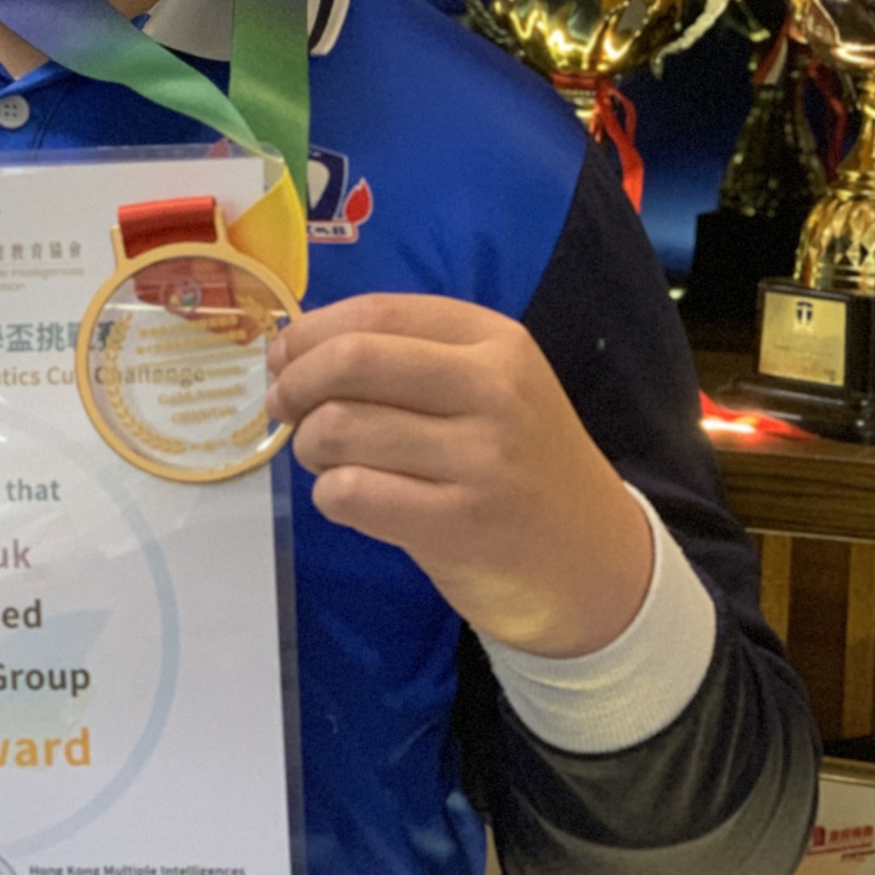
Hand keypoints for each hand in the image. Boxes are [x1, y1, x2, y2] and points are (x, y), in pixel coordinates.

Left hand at [265, 293, 652, 657]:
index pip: (376, 313)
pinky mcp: (459, 524)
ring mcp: (480, 459)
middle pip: (351, 362)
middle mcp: (493, 390)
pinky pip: (351, 493)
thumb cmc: (519, 465)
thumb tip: (292, 351)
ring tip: (325, 460)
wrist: (593, 560)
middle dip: (296, 385)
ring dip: (308, 446)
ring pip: (340, 429)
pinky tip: (349, 499)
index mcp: (495, 342)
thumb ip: (407, 359)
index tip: (281, 359)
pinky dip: (329, 495)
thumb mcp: (489, 389)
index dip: (309, 333)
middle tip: (286, 410)